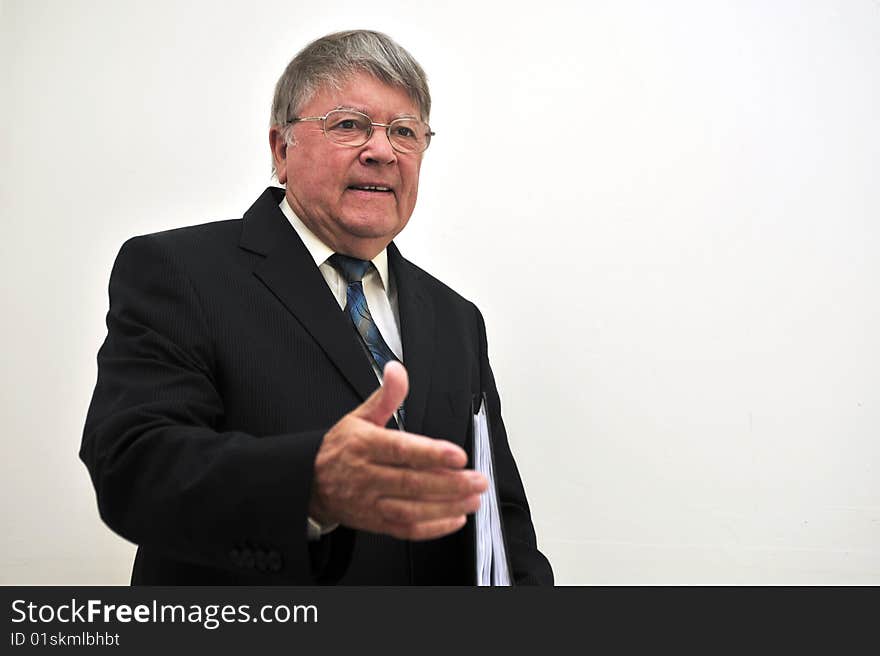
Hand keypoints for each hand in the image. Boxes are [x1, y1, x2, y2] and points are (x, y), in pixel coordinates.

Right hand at [309, 361, 486, 540]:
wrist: (310, 483)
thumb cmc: (341, 448)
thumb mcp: (359, 417)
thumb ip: (386, 396)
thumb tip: (398, 370)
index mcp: (364, 446)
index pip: (401, 450)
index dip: (431, 454)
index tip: (459, 455)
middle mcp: (366, 476)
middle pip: (412, 483)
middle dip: (450, 484)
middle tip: (478, 480)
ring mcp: (370, 503)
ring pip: (412, 510)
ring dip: (447, 506)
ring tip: (474, 499)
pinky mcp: (375, 523)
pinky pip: (406, 530)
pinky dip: (433, 528)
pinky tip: (456, 518)